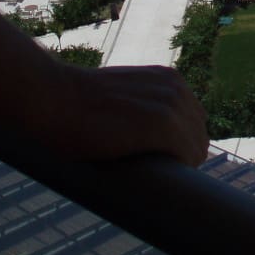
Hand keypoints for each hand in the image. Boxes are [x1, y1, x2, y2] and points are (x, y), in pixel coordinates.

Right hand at [45, 64, 208, 166]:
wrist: (54, 98)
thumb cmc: (80, 104)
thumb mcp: (123, 94)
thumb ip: (143, 104)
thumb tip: (152, 135)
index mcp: (169, 79)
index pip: (195, 121)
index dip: (182, 144)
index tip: (161, 159)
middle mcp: (175, 87)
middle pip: (200, 135)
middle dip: (184, 155)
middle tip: (155, 170)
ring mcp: (170, 103)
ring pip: (197, 147)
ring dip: (181, 164)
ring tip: (153, 174)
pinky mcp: (160, 123)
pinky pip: (188, 153)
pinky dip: (179, 168)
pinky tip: (159, 175)